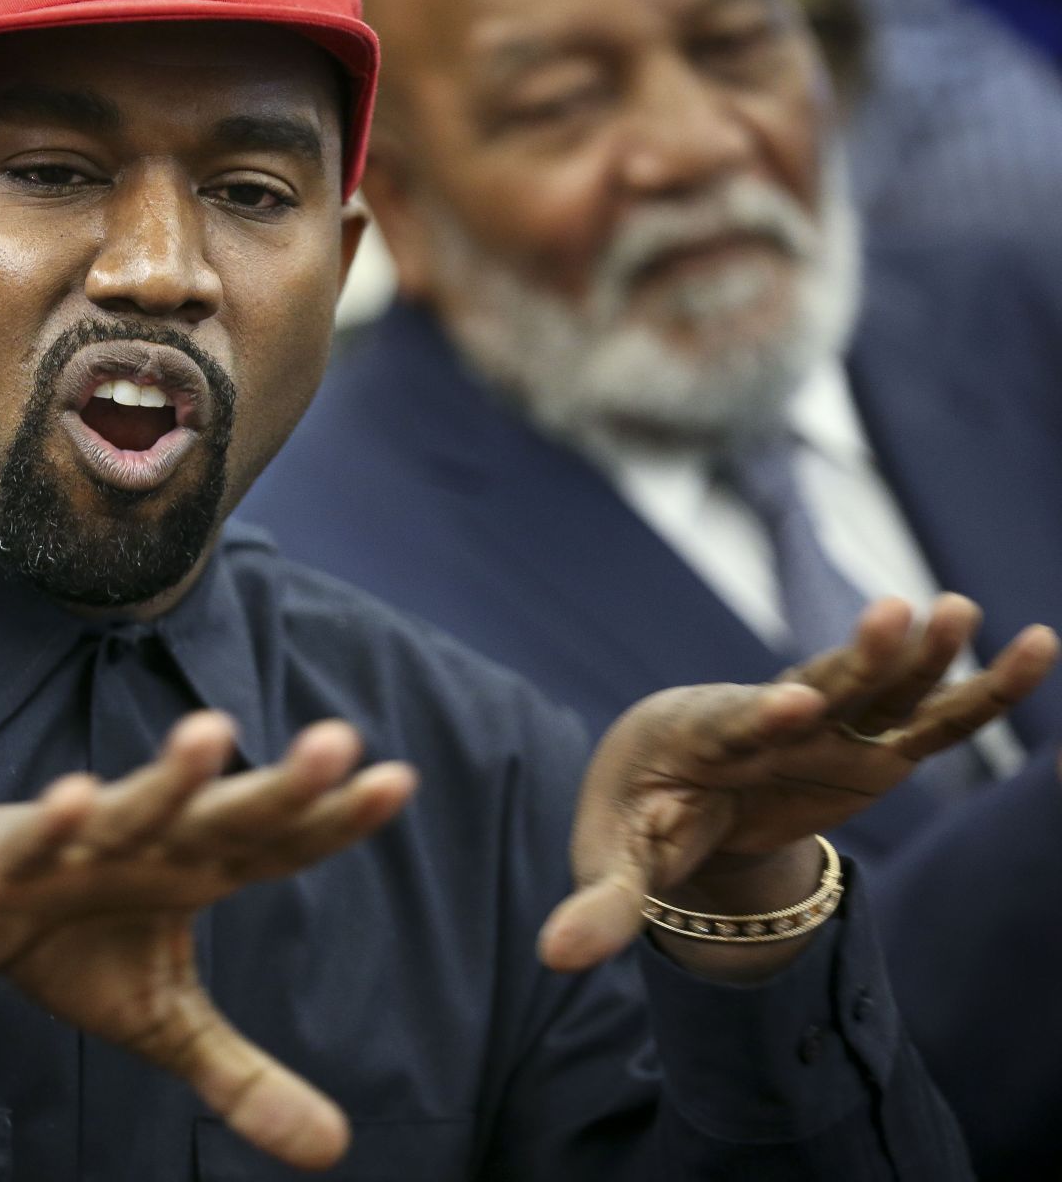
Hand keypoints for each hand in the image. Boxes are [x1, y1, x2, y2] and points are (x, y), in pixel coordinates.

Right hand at [0, 712, 414, 1170]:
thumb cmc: (70, 941)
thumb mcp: (164, 1021)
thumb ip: (244, 1077)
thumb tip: (334, 1151)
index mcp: (197, 871)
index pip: (279, 847)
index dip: (335, 820)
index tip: (398, 781)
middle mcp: (151, 846)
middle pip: (224, 817)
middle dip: (278, 786)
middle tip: (338, 741)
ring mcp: (80, 847)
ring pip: (132, 811)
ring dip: (167, 779)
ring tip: (212, 730)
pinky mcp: (9, 865)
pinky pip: (33, 845)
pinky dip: (51, 825)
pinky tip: (74, 796)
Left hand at [540, 594, 1056, 977]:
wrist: (669, 786)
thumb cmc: (636, 819)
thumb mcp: (615, 863)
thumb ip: (599, 904)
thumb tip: (553, 958)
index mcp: (694, 736)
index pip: (731, 723)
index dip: (761, 715)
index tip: (793, 705)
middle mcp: (765, 718)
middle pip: (814, 683)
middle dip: (852, 658)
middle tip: (893, 615)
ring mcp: (826, 728)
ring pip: (877, 686)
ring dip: (917, 653)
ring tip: (956, 609)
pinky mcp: (870, 748)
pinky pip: (932, 715)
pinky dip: (981, 688)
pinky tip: (1038, 647)